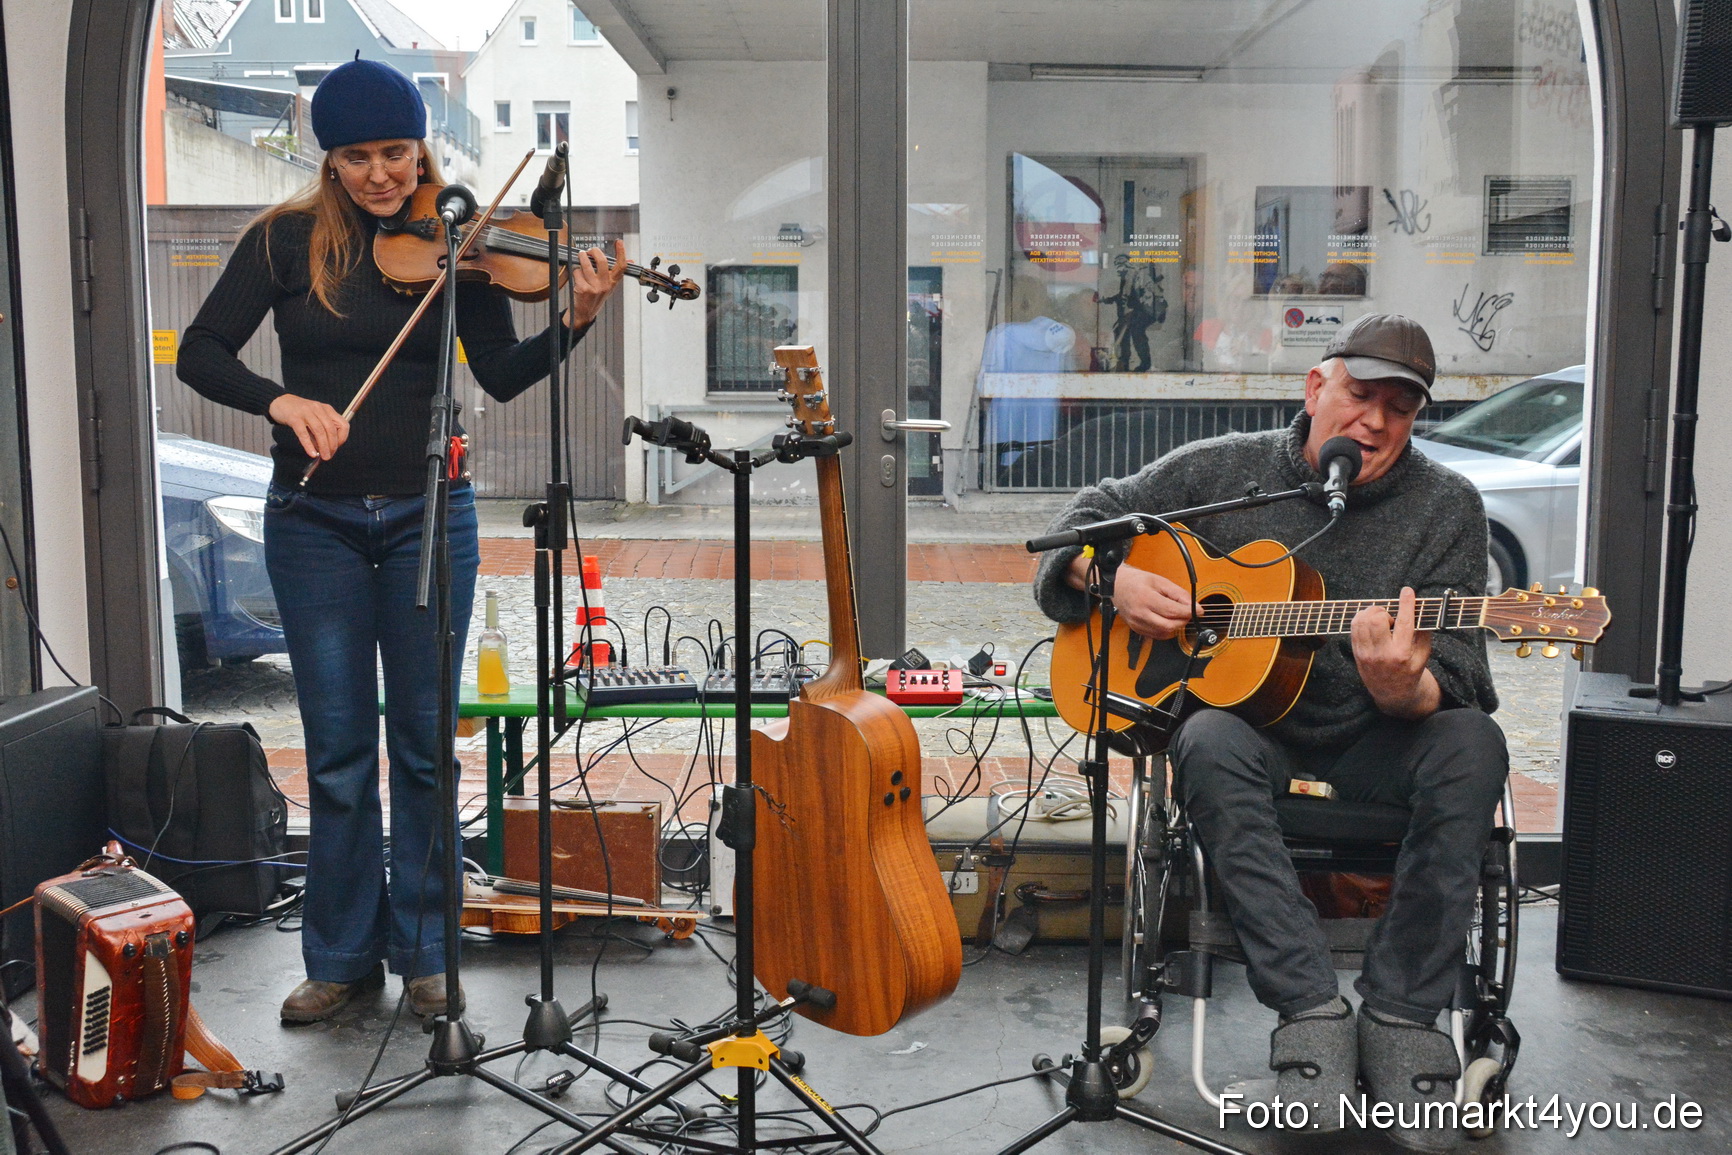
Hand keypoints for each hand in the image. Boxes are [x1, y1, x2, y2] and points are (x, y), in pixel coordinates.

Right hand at [268, 393, 348, 459]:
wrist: (280, 402)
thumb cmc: (300, 412)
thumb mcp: (316, 416)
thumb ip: (323, 429)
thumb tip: (328, 449)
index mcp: (327, 409)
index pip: (343, 425)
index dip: (342, 438)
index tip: (336, 448)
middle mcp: (318, 409)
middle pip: (331, 429)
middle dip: (332, 445)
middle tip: (329, 456)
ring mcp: (306, 412)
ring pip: (319, 431)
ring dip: (323, 446)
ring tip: (323, 457)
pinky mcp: (294, 417)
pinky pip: (303, 433)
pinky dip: (309, 445)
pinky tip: (312, 453)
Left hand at [563, 239, 628, 329]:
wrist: (586, 312)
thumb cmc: (596, 296)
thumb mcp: (609, 285)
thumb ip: (617, 272)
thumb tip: (631, 261)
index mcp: (613, 282)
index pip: (621, 266)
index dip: (621, 253)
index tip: (619, 242)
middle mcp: (605, 285)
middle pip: (602, 261)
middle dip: (594, 251)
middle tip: (589, 250)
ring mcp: (593, 287)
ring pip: (586, 264)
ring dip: (582, 257)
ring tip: (581, 256)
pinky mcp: (582, 289)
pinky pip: (577, 271)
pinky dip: (575, 270)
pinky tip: (577, 275)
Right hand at [1066, 554, 1193, 639]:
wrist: (1117, 587)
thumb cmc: (1138, 582)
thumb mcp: (1160, 581)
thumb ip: (1178, 594)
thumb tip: (1194, 606)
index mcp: (1145, 599)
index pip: (1172, 611)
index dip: (1189, 612)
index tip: (1199, 610)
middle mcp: (1140, 614)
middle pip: (1169, 626)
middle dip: (1183, 620)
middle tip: (1188, 612)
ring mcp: (1137, 624)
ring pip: (1164, 633)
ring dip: (1176, 626)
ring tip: (1176, 615)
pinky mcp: (1136, 630)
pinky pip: (1157, 635)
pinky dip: (1166, 630)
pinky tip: (1167, 620)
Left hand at [1351, 587, 1441, 718]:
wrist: (1392, 693)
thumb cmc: (1410, 671)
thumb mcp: (1424, 656)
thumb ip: (1424, 633)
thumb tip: (1420, 609)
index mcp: (1402, 654)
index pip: (1404, 623)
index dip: (1406, 604)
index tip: (1407, 591)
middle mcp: (1382, 654)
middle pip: (1376, 620)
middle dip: (1383, 611)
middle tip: (1390, 617)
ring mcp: (1366, 654)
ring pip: (1361, 621)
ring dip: (1371, 613)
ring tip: (1381, 620)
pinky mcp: (1356, 653)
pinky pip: (1354, 627)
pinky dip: (1362, 619)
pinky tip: (1371, 623)